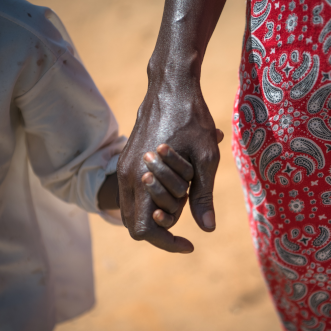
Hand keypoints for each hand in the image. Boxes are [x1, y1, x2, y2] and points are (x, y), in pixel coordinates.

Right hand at [117, 78, 223, 252]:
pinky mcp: (126, 159)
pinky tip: (174, 181)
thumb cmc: (191, 120)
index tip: (189, 243)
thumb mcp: (205, 159)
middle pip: (134, 225)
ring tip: (182, 195)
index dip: (165, 243)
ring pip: (133, 209)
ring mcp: (123, 167)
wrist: (171, 86)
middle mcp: (126, 177)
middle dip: (161, 227)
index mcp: (142, 180)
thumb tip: (207, 228)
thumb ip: (202, 196)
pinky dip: (151, 197)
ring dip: (156, 210)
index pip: (144, 231)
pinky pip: (134, 192)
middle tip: (186, 210)